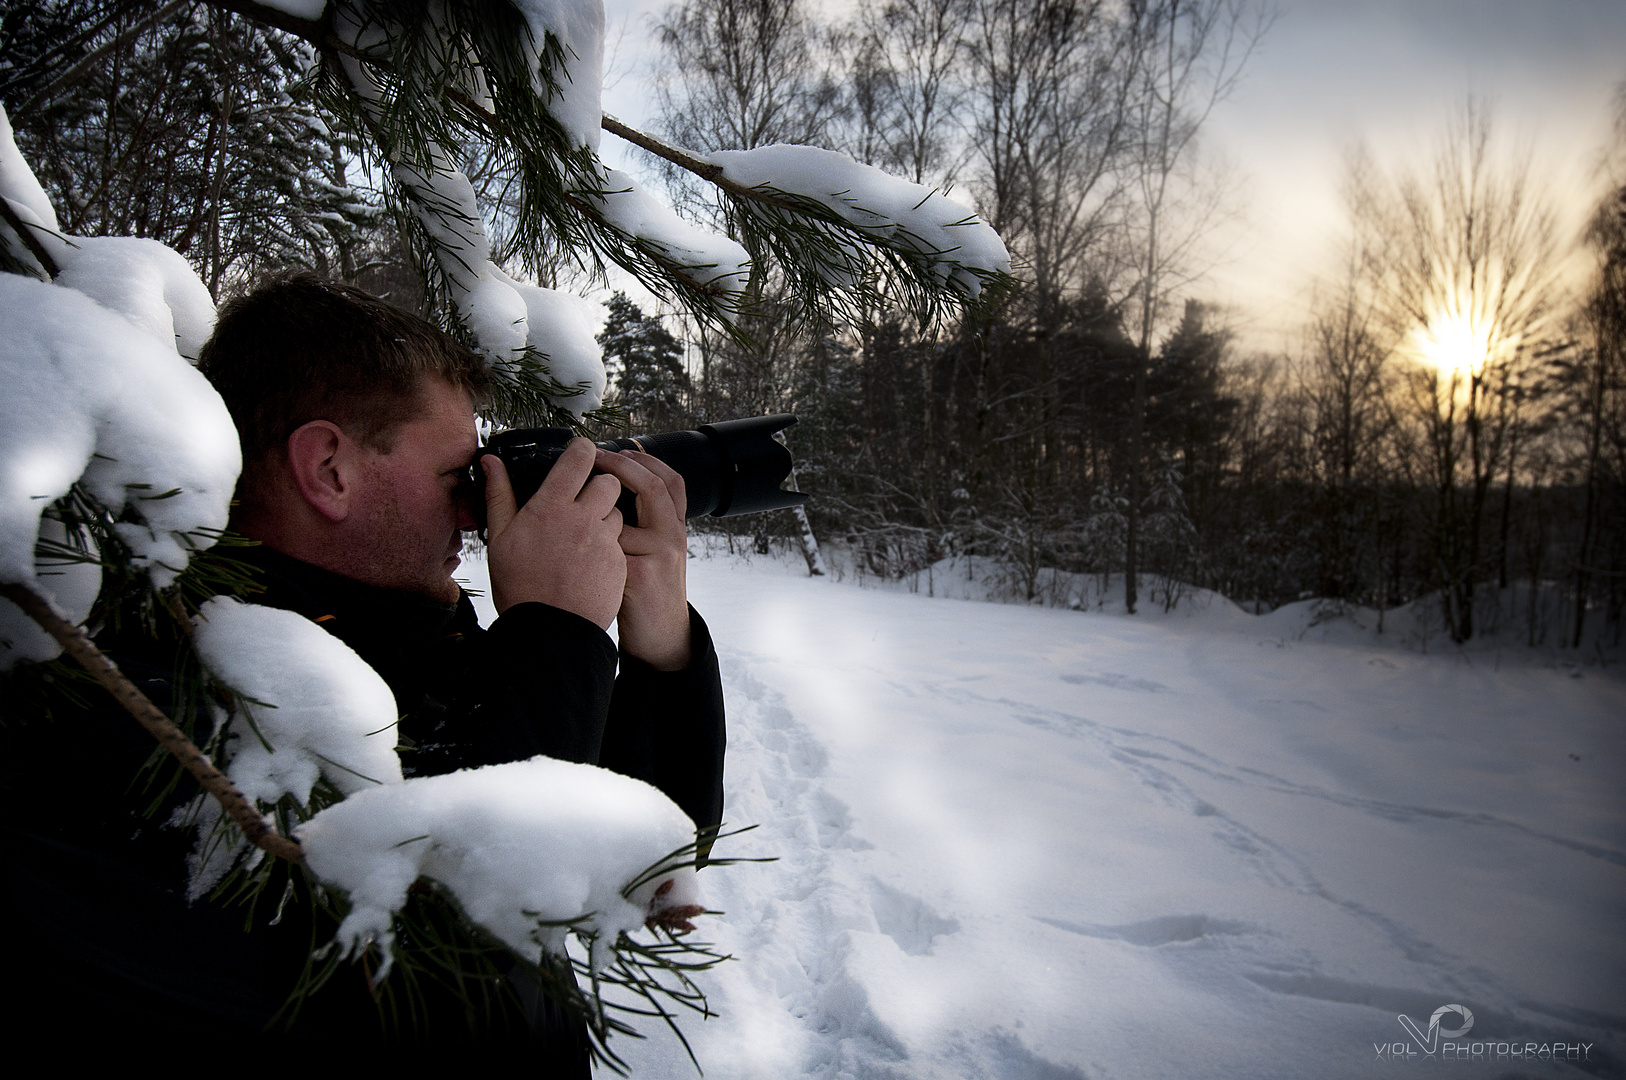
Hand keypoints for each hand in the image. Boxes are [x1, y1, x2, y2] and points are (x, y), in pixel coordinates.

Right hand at [481, 438, 625, 628]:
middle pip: (608, 482)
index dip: (582, 450)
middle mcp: (582, 518)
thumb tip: (490, 461)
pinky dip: (609, 546)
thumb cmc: (518, 585)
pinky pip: (620, 542)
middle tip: (584, 501)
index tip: (580, 453)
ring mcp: (604, 541)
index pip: (579, 458)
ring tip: (584, 537)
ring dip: (606, 517)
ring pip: (617, 512)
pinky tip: (590, 562)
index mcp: (550, 507)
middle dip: (600, 486)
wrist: (548, 632)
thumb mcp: (500, 538)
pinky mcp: (619, 562)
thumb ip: (499, 495)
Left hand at [591, 449, 691, 669]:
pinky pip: (608, 549)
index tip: (617, 448)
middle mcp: (673, 535)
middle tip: (594, 457)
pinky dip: (588, 545)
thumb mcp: (655, 552)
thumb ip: (643, 524)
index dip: (645, 460)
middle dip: (622, 467)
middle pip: (654, 488)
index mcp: (674, 526)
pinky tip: (571, 546)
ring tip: (573, 501)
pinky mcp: (642, 575)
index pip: (670, 481)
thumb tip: (610, 492)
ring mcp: (660, 555)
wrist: (661, 634)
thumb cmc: (648, 590)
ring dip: (597, 510)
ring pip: (623, 518)